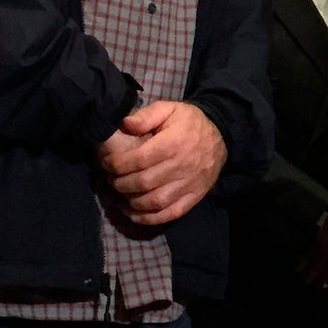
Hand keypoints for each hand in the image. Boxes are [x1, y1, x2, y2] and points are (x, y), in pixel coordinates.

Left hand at [98, 102, 226, 225]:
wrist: (222, 135)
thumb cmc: (190, 122)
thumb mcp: (170, 109)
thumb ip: (147, 115)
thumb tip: (125, 124)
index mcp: (172, 143)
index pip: (138, 160)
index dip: (116, 164)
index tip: (106, 163)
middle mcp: (181, 166)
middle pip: (143, 182)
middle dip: (120, 183)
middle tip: (111, 178)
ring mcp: (189, 184)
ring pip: (154, 201)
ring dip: (131, 201)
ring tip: (120, 194)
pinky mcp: (194, 197)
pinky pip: (170, 213)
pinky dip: (149, 218)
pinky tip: (134, 212)